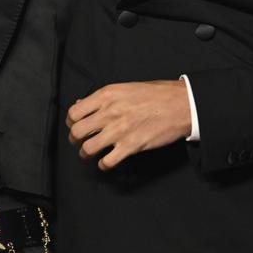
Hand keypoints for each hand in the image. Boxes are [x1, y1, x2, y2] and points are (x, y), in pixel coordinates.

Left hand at [66, 81, 191, 170]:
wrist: (181, 104)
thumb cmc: (155, 94)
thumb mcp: (125, 88)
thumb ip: (102, 98)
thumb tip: (80, 104)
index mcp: (107, 95)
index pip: (74, 112)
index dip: (71, 122)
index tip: (76, 126)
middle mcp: (110, 112)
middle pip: (76, 132)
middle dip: (75, 140)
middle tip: (80, 142)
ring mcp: (120, 130)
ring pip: (87, 149)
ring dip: (85, 154)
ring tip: (89, 154)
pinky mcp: (132, 146)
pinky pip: (107, 162)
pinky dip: (103, 165)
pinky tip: (106, 161)